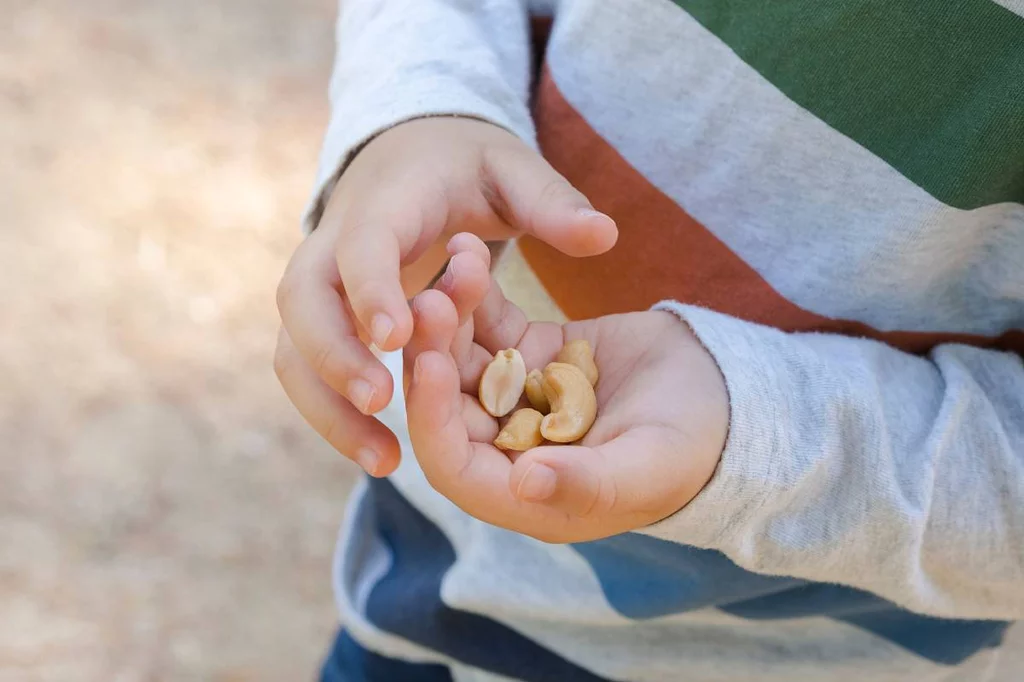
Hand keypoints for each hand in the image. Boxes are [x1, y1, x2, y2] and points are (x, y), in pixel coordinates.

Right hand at [274, 118, 617, 475]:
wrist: (409, 155)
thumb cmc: (466, 165)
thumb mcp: (512, 169)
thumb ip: (552, 202)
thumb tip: (605, 235)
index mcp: (384, 203)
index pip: (362, 244)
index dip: (373, 289)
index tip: (397, 338)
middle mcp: (334, 243)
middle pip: (304, 303)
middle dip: (334, 356)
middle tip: (383, 403)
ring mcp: (322, 284)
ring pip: (294, 350)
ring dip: (327, 407)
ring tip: (383, 460)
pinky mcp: (325, 318)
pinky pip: (309, 371)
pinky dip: (333, 413)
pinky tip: (381, 454)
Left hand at [404, 234, 728, 542]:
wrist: (725, 394)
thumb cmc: (693, 449)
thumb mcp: (646, 469)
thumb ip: (586, 483)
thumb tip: (522, 484)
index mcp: (525, 491)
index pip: (455, 464)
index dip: (434, 419)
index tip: (431, 367)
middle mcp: (508, 447)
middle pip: (450, 403)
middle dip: (434, 354)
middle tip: (428, 302)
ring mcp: (516, 397)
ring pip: (465, 357)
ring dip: (452, 316)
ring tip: (455, 264)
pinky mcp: (531, 353)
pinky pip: (492, 323)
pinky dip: (479, 292)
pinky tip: (469, 249)